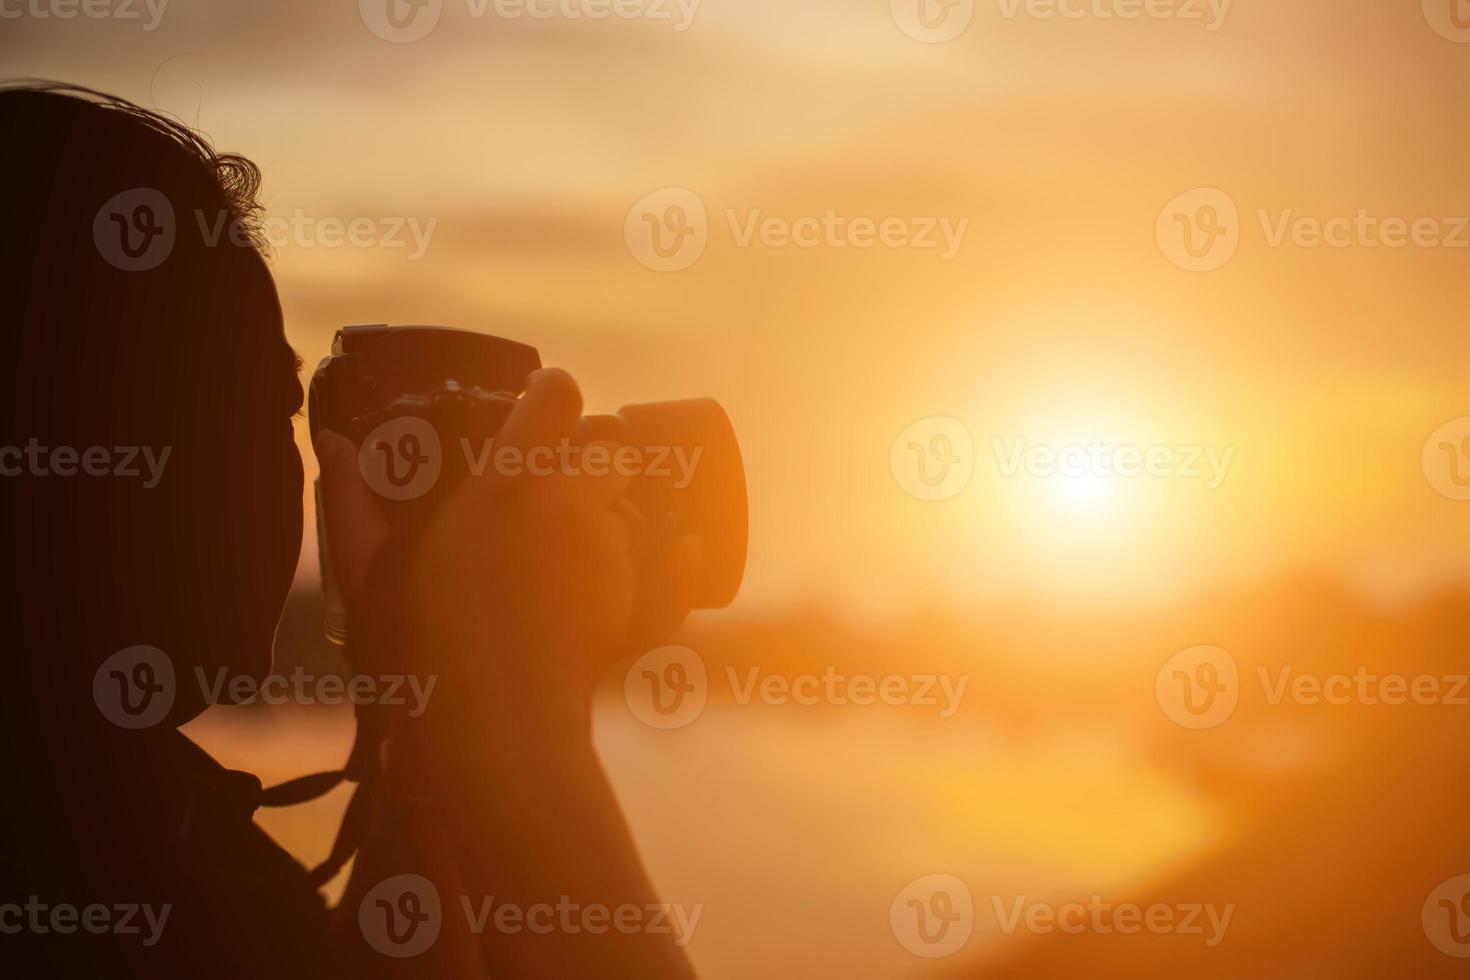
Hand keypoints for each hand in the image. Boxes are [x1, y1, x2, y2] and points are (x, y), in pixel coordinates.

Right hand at [314, 367, 700, 715]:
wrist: (491, 717)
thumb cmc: (422, 644)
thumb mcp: (371, 572)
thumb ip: (350, 504)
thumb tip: (330, 445)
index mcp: (507, 482)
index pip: (558, 397)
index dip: (557, 390)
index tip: (546, 397)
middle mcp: (566, 503)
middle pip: (611, 447)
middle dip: (596, 457)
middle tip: (563, 483)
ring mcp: (607, 548)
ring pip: (633, 505)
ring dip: (615, 514)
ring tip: (576, 547)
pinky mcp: (635, 591)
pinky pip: (664, 558)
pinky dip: (655, 561)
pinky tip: (637, 567)